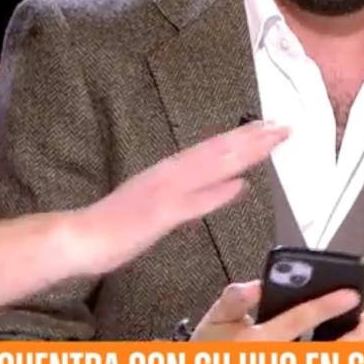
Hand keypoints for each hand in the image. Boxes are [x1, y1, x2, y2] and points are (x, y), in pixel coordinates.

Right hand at [62, 121, 288, 278]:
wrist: (79, 237)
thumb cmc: (114, 225)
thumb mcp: (161, 205)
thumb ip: (197, 194)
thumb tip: (235, 184)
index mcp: (169, 172)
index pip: (213, 150)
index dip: (244, 138)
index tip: (271, 127)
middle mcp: (169, 175)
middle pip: (217, 153)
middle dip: (253, 139)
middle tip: (284, 126)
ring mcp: (164, 193)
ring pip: (209, 168)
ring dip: (241, 154)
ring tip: (270, 141)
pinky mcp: (157, 215)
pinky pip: (191, 203)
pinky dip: (216, 194)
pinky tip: (239, 185)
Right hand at [191, 280, 363, 363]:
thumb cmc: (210, 351)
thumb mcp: (214, 318)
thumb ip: (234, 299)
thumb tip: (257, 285)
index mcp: (256, 346)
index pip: (298, 322)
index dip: (328, 307)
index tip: (351, 295)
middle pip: (328, 359)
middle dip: (357, 337)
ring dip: (357, 359)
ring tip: (363, 335)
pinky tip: (352, 361)